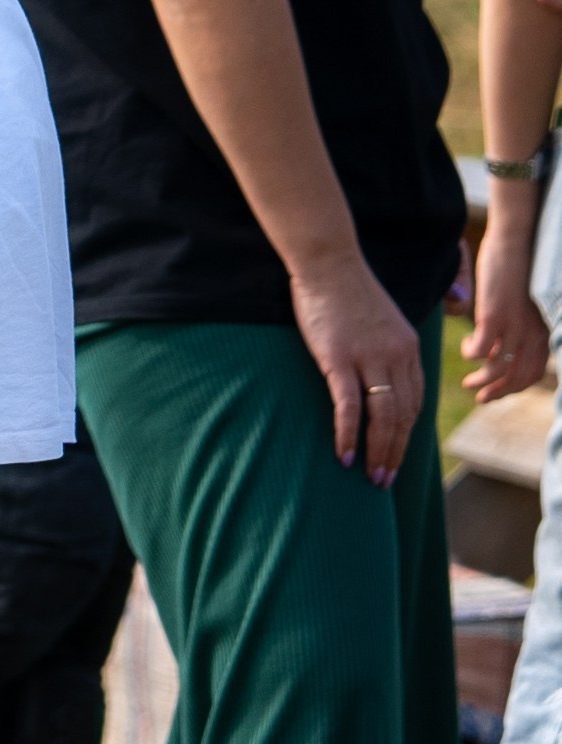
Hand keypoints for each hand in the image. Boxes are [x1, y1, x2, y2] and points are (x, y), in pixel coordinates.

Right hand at [286, 249, 422, 485]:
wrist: (328, 262)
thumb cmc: (347, 292)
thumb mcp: (381, 322)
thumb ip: (387, 350)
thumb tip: (381, 380)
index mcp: (408, 349)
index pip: (415, 404)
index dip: (406, 436)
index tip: (395, 457)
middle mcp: (396, 357)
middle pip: (403, 416)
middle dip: (395, 452)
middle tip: (384, 480)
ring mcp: (368, 358)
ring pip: (382, 416)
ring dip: (378, 451)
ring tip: (370, 477)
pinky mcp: (339, 358)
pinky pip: (348, 405)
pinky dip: (348, 433)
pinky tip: (344, 454)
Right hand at [465, 226, 548, 403]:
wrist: (515, 245)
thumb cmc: (516, 272)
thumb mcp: (522, 307)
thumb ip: (516, 328)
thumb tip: (498, 351)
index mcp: (541, 332)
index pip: (532, 373)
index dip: (514, 388)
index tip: (496, 393)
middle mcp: (532, 333)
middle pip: (518, 377)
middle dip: (498, 393)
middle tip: (480, 398)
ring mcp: (514, 327)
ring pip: (499, 369)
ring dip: (482, 381)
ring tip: (468, 383)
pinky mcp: (494, 317)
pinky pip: (480, 350)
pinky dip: (471, 355)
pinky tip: (465, 348)